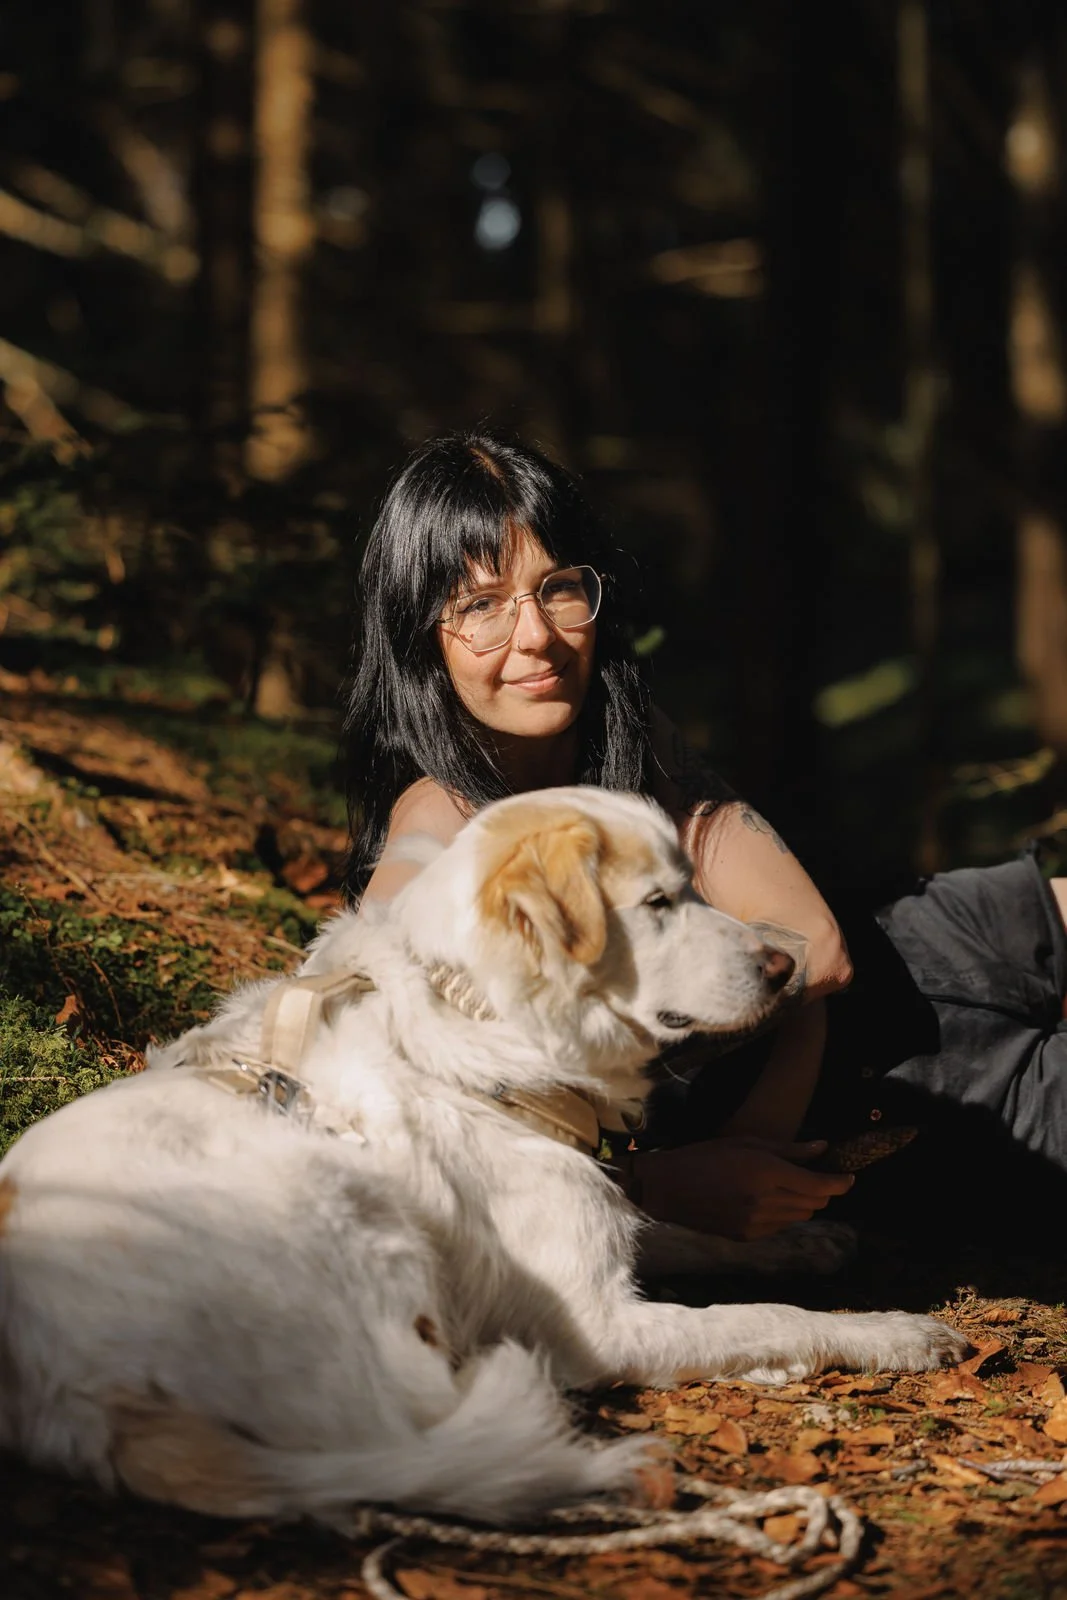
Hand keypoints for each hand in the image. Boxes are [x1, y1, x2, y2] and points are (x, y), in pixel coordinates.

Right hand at [634, 1136, 853, 1240]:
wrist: (667, 1188)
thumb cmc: (704, 1156)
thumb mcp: (747, 1142)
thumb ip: (789, 1149)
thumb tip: (823, 1149)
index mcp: (765, 1172)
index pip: (819, 1185)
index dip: (840, 1182)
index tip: (849, 1177)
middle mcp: (765, 1201)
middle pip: (814, 1203)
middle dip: (822, 1190)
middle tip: (816, 1176)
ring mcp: (756, 1223)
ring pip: (800, 1217)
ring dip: (804, 1203)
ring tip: (789, 1187)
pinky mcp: (747, 1236)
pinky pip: (780, 1227)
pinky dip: (783, 1214)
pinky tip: (768, 1200)